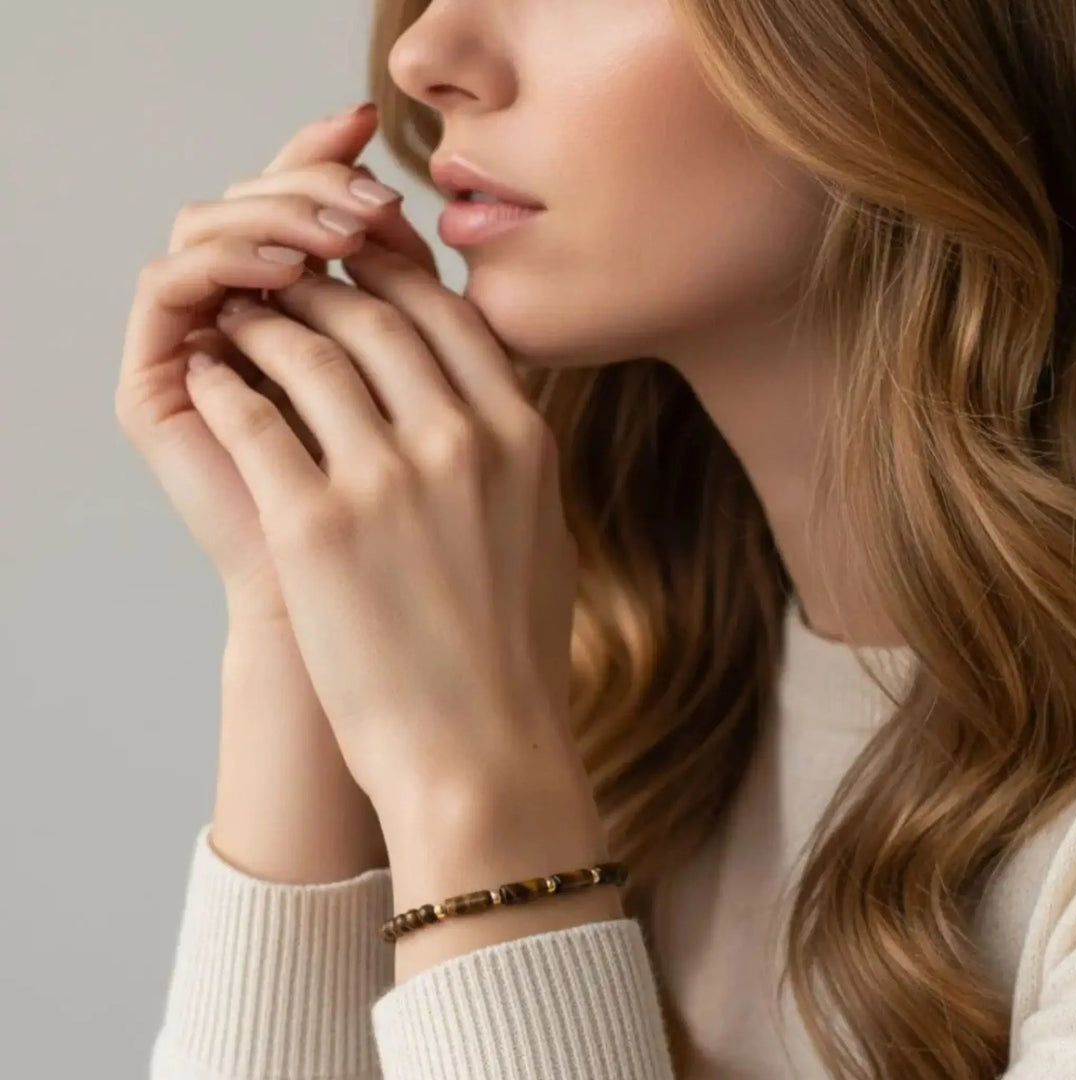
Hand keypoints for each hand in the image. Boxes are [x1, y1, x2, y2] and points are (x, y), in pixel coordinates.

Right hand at [114, 103, 435, 620]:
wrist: (352, 633)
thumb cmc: (411, 534)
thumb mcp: (439, 407)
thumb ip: (430, 325)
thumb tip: (435, 222)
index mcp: (307, 324)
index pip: (309, 212)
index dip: (344, 172)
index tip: (396, 162)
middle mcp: (248, 328)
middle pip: (258, 204)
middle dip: (315, 176)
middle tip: (372, 180)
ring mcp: (199, 354)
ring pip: (214, 227)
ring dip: (277, 210)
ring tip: (343, 225)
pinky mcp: (156, 388)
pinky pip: (172, 287)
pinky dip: (227, 261)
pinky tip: (291, 268)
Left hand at [185, 244, 592, 831]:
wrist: (483, 757)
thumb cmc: (513, 658)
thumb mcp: (541, 534)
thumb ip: (510, 456)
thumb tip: (478, 403)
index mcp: (522, 440)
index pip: (449, 313)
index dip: (394, 272)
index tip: (358, 267)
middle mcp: (459, 442)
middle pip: (376, 314)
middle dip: (323, 282)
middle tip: (286, 279)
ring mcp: (386, 480)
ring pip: (309, 348)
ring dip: (264, 320)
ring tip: (237, 317)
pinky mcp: (312, 527)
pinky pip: (253, 418)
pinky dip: (225, 386)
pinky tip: (210, 379)